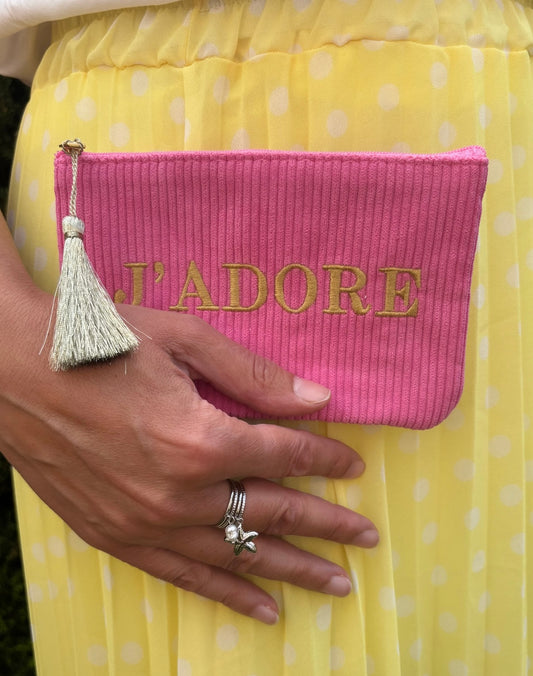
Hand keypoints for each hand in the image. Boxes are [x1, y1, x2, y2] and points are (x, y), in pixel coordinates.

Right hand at [0, 291, 377, 624]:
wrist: (15, 369)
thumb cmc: (102, 342)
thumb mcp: (184, 339)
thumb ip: (253, 375)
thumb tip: (318, 399)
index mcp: (200, 438)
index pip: (285, 455)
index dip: (325, 458)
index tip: (352, 465)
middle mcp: (178, 492)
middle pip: (272, 512)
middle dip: (326, 524)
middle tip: (366, 537)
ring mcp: (145, 523)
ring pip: (237, 555)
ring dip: (293, 569)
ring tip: (337, 583)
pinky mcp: (115, 537)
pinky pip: (185, 577)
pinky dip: (229, 595)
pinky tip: (264, 609)